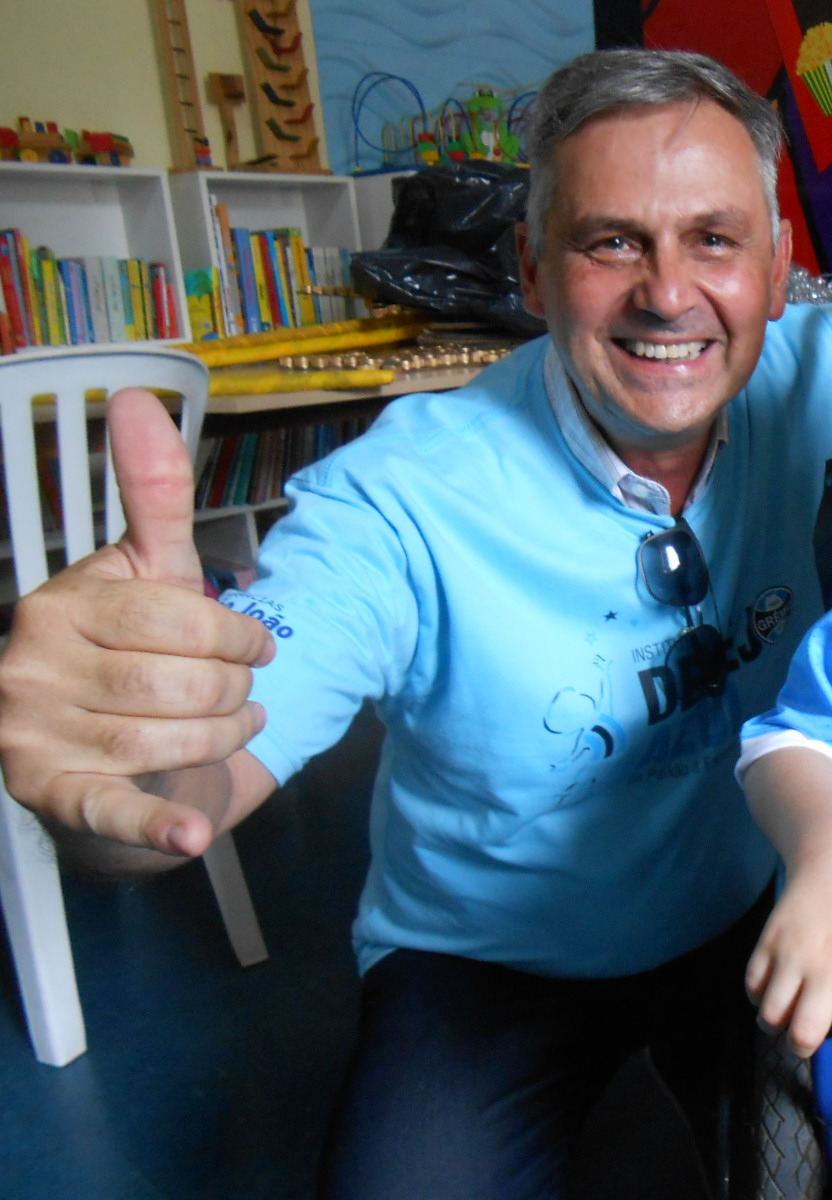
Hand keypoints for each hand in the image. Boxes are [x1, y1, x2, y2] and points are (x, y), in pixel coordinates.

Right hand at [0, 388, 274, 855]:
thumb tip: (139, 397)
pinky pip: (110, 809)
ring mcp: (32, 737)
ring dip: (225, 735)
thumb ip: (151, 495)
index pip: (175, 617)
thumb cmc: (129, 652)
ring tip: (232, 725)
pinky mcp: (51, 797)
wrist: (97, 746)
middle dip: (234, 688)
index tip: (258, 647)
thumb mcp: (143, 572)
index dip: (237, 634)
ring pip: (171, 736)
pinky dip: (158, 824)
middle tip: (242, 691)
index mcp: (58, 607)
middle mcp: (30, 669)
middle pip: (179, 680)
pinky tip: (193, 833)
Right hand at [744, 830, 831, 1083]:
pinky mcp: (767, 941)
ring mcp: (792, 953)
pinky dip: (758, 1000)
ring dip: (777, 1028)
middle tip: (809, 1044)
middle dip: (804, 1051)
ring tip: (787, 1021)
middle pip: (804, 1032)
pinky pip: (752, 986)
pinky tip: (772, 995)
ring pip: (771, 1014)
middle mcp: (826, 965)